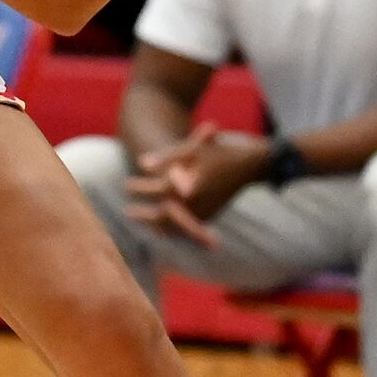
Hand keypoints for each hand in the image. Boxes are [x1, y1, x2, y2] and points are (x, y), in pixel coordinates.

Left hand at [124, 124, 269, 243]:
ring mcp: (205, 212)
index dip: (140, 187)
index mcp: (189, 185)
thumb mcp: (192, 149)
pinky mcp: (211, 216)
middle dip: (144, 215)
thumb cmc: (218, 153)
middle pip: (162, 216)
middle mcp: (197, 203)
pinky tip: (160, 227)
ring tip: (141, 219)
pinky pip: (187, 227)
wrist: (250, 165)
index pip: (157, 189)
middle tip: (128, 212)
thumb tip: (142, 163)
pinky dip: (172, 227)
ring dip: (156, 224)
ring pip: (174, 226)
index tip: (126, 185)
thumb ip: (167, 157)